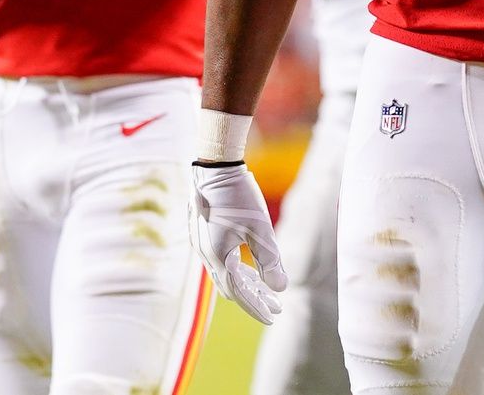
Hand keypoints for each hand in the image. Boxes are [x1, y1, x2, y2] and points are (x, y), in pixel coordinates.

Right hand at [190, 162, 287, 322]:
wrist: (214, 167)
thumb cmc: (239, 196)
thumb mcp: (260, 229)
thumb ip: (270, 260)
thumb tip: (281, 289)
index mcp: (218, 257)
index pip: (239, 293)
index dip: (257, 307)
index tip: (274, 316)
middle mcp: (206, 256)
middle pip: (231, 288)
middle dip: (254, 299)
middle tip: (276, 307)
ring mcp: (202, 246)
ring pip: (226, 275)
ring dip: (246, 285)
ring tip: (267, 291)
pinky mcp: (203, 236)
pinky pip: (221, 262)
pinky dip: (237, 270)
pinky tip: (250, 270)